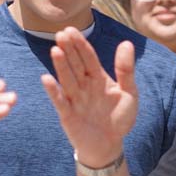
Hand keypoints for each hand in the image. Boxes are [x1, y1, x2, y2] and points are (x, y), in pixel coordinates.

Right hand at [41, 28, 137, 167]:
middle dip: (68, 50)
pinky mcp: (68, 115)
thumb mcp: (129, 93)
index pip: (88, 57)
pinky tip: (46, 78)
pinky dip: (53, 91)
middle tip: (61, 34)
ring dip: (60, 66)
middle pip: (75, 64)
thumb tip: (126, 43)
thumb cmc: (119, 118)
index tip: (71, 30)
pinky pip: (60, 101)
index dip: (80, 44)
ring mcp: (74, 99)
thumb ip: (126, 70)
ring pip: (67, 79)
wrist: (109, 145)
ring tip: (55, 50)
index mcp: (98, 78)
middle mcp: (84, 86)